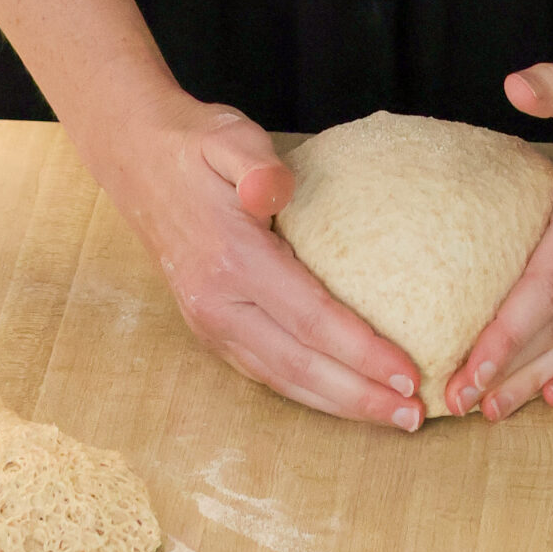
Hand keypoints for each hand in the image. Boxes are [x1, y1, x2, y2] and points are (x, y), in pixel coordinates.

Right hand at [109, 92, 427, 430]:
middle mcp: (216, 304)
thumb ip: (256, 162)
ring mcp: (208, 323)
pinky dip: (309, 392)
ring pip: (281, 380)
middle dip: (361, 397)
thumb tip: (276, 188)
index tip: (411, 371)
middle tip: (415, 414)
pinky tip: (343, 397)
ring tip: (392, 415)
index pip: (310, 319)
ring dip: (339, 404)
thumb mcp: (229, 136)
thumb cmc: (196, 146)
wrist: (137, 160)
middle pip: (299, 366)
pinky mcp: (208, 328)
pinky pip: (265, 372)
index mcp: (231, 260)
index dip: (362, 351)